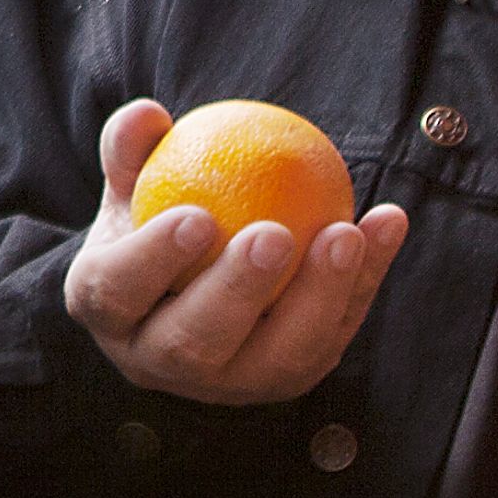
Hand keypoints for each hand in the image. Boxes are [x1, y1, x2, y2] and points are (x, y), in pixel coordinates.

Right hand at [68, 97, 408, 404]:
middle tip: (277, 234)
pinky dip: (365, 281)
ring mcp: (228, 382)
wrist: (186, 291)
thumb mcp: (131, 187)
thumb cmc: (150, 222)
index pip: (120, 291)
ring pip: (276, 358)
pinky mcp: (288, 380)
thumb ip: (133, 151)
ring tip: (345, 234)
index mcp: (109, 311)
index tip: (197, 216)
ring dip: (317, 297)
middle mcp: (160, 362)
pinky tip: (388, 221)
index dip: (153, 260)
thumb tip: (150, 115)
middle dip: (238, 291)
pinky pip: (333, 333)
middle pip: (194, 343)